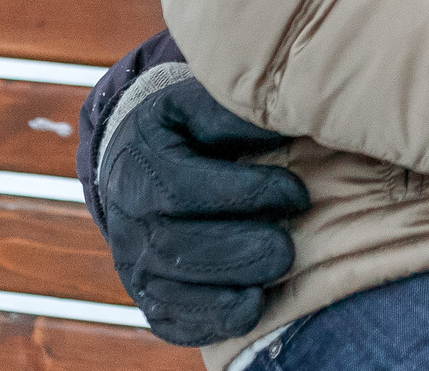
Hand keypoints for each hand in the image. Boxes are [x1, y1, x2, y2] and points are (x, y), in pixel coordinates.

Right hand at [98, 73, 308, 344]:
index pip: (188, 188)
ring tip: (273, 278)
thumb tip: (283, 120)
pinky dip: (210, 322)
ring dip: (228, 293)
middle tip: (286, 248)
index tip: (297, 194)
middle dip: (240, 251)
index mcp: (143, 166)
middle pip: (179, 248)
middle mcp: (131, 220)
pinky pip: (171, 320)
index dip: (247, 194)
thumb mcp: (198, 107)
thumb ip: (233, 115)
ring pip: (173, 290)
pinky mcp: (148, 297)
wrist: (132, 165)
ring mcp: (135, 264)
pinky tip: (250, 309)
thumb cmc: (183, 131)